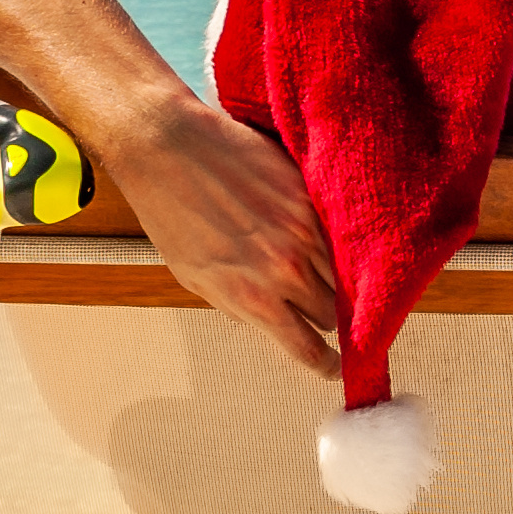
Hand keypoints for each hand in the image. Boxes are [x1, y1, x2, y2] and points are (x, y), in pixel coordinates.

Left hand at [108, 93, 342, 376]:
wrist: (169, 147)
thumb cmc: (172, 213)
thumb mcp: (195, 277)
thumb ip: (238, 305)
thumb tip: (270, 323)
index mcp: (253, 298)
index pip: (308, 348)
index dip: (326, 363)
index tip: (333, 366)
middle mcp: (286, 270)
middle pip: (335, 314)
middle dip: (327, 315)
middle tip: (318, 305)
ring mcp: (303, 232)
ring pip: (344, 275)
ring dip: (335, 278)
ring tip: (320, 268)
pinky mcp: (311, 197)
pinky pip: (338, 234)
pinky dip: (333, 241)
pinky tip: (316, 234)